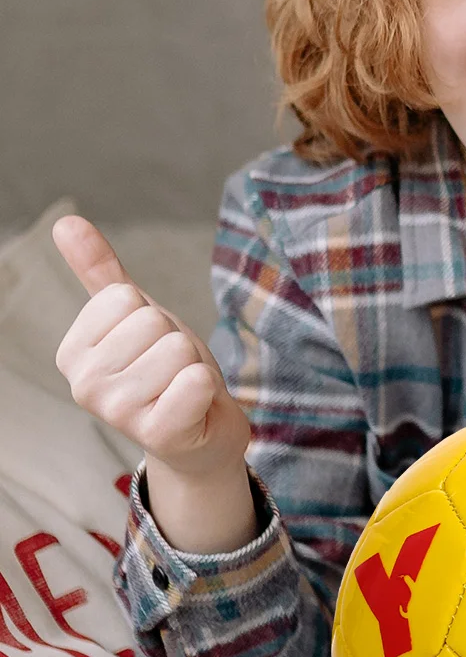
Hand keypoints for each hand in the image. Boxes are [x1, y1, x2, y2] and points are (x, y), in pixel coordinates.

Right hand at [54, 216, 255, 551]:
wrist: (202, 435)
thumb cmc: (167, 371)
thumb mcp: (136, 317)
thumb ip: (101, 272)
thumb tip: (66, 221)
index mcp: (72, 353)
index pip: (124, 297)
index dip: (154, 317)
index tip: (152, 347)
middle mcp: (84, 385)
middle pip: (153, 322)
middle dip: (177, 342)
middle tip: (174, 372)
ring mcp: (118, 414)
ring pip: (178, 350)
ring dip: (194, 366)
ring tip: (184, 389)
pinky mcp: (158, 434)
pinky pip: (194, 382)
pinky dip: (207, 388)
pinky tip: (196, 407)